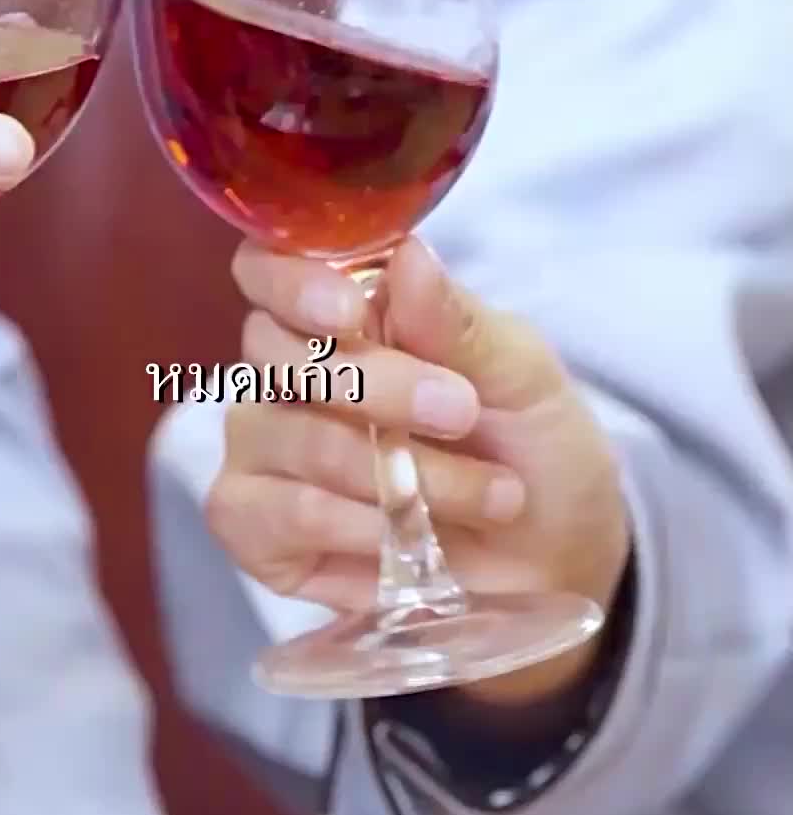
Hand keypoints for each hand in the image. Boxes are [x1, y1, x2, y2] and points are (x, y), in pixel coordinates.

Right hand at [210, 235, 629, 710]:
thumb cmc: (533, 447)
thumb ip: (456, 321)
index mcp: (341, 309)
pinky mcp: (258, 528)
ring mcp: (266, 449)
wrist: (556, 559)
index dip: (292, 282)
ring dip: (392, 472)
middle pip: (273, 352)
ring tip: (487, 495)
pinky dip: (353, 527)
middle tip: (461, 412)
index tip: (351, 311)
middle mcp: (287, 373)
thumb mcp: (521, 376)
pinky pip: (278, 515)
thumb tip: (408, 254)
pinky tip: (408, 539)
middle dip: (371, 385)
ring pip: (287, 437)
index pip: (267, 268)